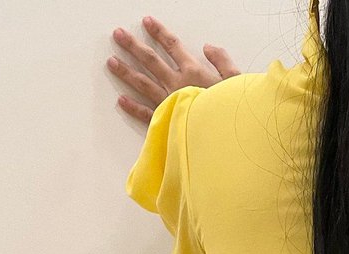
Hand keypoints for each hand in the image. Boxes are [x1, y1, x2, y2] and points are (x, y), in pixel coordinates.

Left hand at [107, 15, 240, 122]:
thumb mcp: (236, 80)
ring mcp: (169, 102)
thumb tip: (208, 47)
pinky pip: (146, 113)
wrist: (226, 136)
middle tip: (118, 35)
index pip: (172, 46)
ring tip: (111, 62)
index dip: (159, 32)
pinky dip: (133, 108)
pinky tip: (121, 100)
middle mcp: (177, 84)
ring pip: (143, 83)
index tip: (146, 21)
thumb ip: (222, 60)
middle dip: (133, 46)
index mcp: (194, 72)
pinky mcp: (167, 121)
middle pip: (151, 60)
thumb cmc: (233, 110)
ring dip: (126, 71)